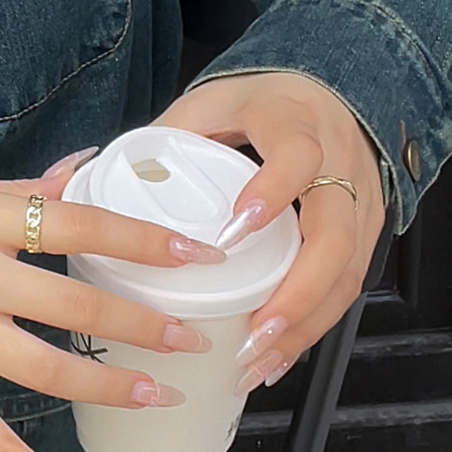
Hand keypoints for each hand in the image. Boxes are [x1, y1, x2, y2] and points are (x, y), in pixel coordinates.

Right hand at [0, 147, 228, 451]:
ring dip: (107, 385)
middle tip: (190, 339)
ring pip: (46, 371)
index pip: (82, 225)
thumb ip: (23, 190)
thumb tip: (86, 166)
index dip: (145, 241)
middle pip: (76, 305)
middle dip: (143, 324)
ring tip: (156, 393)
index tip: (200, 254)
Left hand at [152, 71, 387, 394]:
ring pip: (348, 272)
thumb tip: (82, 178)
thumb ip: (161, 136)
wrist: (330, 90)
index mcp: (296, 124)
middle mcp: (340, 165)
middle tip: (254, 330)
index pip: (296, 157)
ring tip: (258, 361)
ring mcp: (363, 200)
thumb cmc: (263, 102)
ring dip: (305, 324)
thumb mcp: (211, 104)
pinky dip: (313, 325)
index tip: (234, 232)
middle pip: (335, 236)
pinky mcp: (368, 230)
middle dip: (297, 293)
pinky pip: (349, 285)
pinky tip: (276, 354)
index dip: (271, 195)